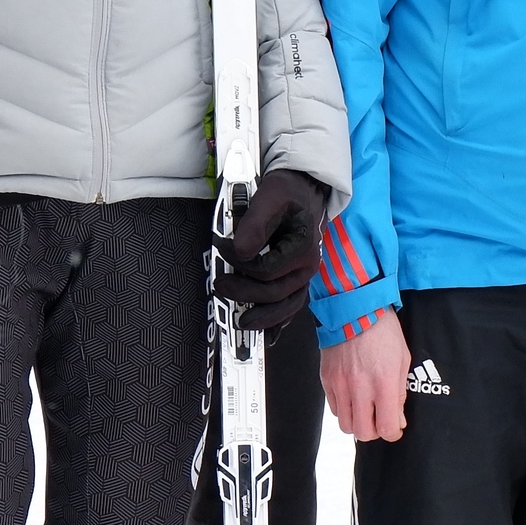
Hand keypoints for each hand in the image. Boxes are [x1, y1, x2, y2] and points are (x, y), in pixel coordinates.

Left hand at [214, 169, 331, 332]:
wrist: (303, 188)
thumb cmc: (287, 192)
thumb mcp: (270, 196)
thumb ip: (255, 223)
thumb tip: (239, 250)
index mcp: (303, 248)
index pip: (266, 270)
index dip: (238, 263)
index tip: (219, 246)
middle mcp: (308, 266)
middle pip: (275, 292)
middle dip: (243, 293)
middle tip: (218, 284)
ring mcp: (304, 275)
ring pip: (287, 306)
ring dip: (263, 318)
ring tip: (241, 323)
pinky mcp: (297, 278)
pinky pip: (291, 305)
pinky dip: (279, 322)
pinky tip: (269, 336)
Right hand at [321, 307, 411, 441]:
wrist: (353, 307)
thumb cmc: (382, 330)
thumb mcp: (402, 360)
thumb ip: (400, 393)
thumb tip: (398, 419)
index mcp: (383, 382)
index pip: (386, 427)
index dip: (393, 432)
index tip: (395, 427)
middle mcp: (359, 387)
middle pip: (363, 432)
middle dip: (373, 431)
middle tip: (378, 419)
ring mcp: (340, 384)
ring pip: (344, 424)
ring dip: (356, 422)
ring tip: (364, 409)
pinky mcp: (326, 378)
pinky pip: (333, 407)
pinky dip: (343, 408)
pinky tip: (351, 396)